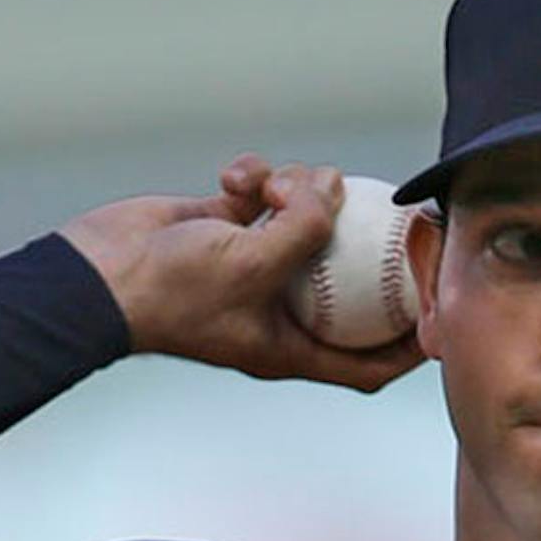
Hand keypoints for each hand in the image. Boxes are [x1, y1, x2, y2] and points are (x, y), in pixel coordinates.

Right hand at [59, 156, 425, 392]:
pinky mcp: (227, 230)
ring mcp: (253, 269)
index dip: (410, 348)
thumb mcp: (251, 263)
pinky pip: (263, 199)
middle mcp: (279, 311)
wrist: (96, 274)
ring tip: (277, 183)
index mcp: (291, 347)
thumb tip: (337, 188)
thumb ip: (305, 228)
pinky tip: (238, 175)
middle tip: (400, 215)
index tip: (444, 314)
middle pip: (348, 289)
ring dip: (300, 193)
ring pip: (306, 226)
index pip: (368, 365)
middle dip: (370, 251)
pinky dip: (257, 179)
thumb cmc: (170, 293)